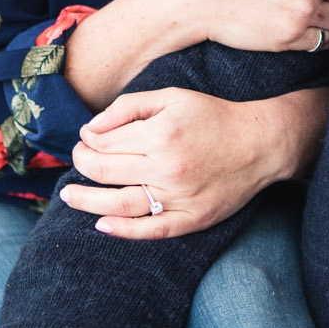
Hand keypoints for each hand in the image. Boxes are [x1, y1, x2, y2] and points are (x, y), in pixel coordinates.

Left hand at [63, 84, 328, 238]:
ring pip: (120, 204)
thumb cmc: (213, 116)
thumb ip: (128, 107)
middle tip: (77, 159)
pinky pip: (152, 230)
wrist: (260, 144)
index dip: (87, 140)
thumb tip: (91, 128)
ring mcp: (179, 197)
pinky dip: (123, 230)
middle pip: (105, 171)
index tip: (86, 138)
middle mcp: (167, 168)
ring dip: (87, 200)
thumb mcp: (171, 97)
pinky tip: (101, 225)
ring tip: (68, 196)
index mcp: (161, 134)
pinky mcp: (192, 219)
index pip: (105, 142)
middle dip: (82, 164)